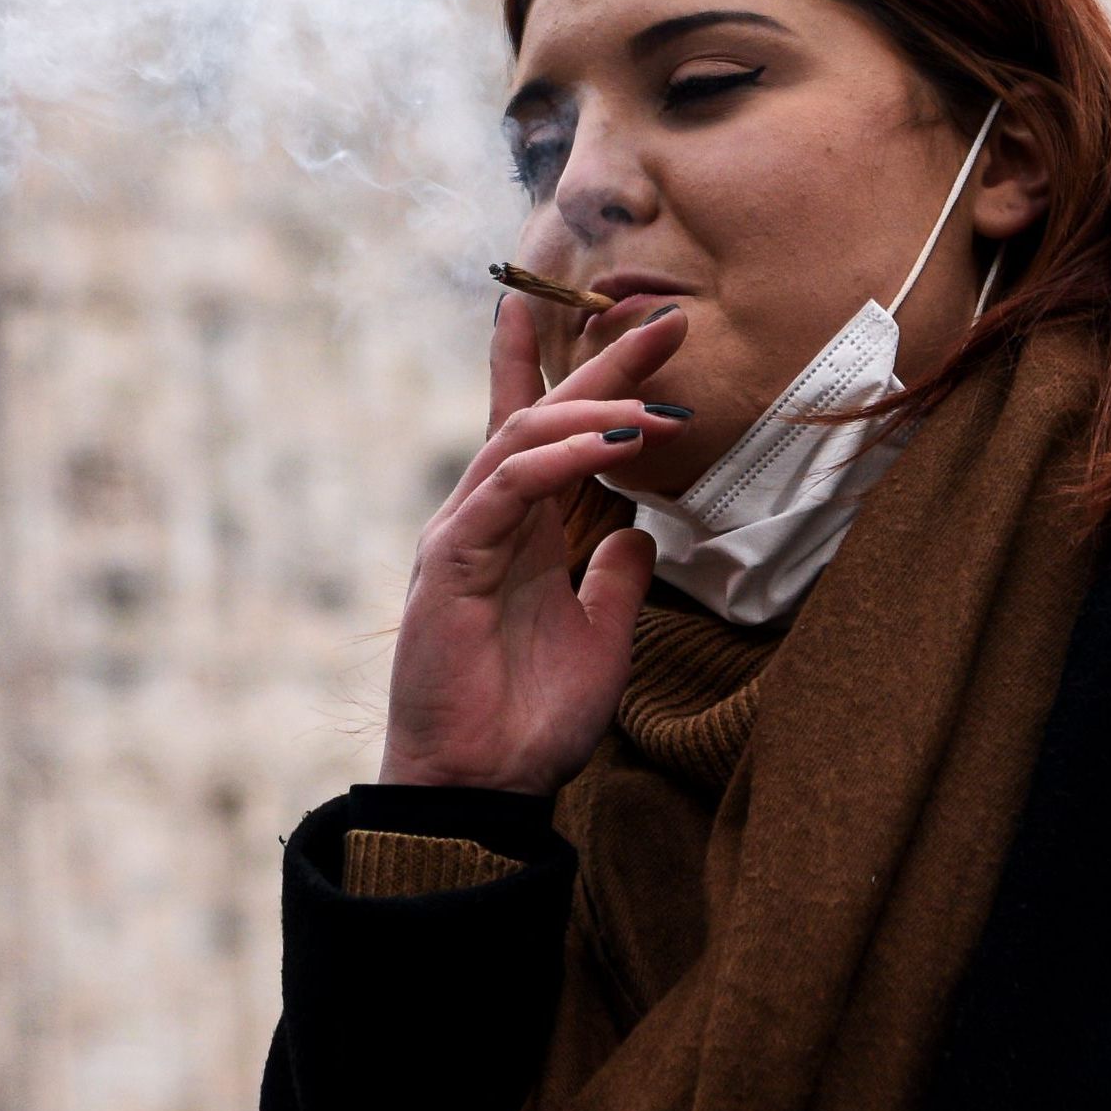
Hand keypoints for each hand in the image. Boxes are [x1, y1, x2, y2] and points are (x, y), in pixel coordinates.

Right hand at [376, 298, 688, 794]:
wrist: (483, 789)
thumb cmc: (530, 721)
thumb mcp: (600, 639)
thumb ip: (616, 581)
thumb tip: (638, 533)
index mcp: (522, 530)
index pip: (555, 432)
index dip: (599, 377)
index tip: (654, 332)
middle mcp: (489, 517)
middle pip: (541, 413)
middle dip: (599, 363)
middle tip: (661, 321)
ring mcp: (464, 533)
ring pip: (522, 439)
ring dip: (592, 411)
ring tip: (655, 405)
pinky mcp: (449, 559)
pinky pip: (507, 488)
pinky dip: (559, 458)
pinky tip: (610, 446)